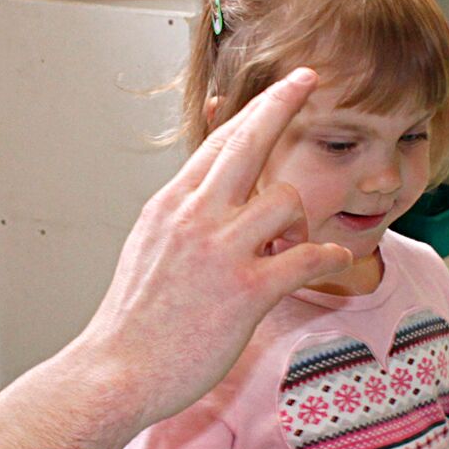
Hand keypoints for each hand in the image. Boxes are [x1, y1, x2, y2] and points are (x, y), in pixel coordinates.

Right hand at [75, 67, 353, 426]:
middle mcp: (195, 216)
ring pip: (285, 199)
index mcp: (170, 206)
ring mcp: (221, 250)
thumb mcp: (147, 249)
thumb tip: (205, 201)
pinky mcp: (246, 290)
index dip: (250, 112)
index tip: (275, 91)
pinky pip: (305, 258)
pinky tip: (333, 261)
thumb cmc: (133, 323)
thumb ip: (181, 219)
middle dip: (282, 103)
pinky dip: (327, 257)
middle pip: (248, 142)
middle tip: (308, 77)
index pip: (216, 143)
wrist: (115, 371)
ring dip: (301, 220)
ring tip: (293, 246)